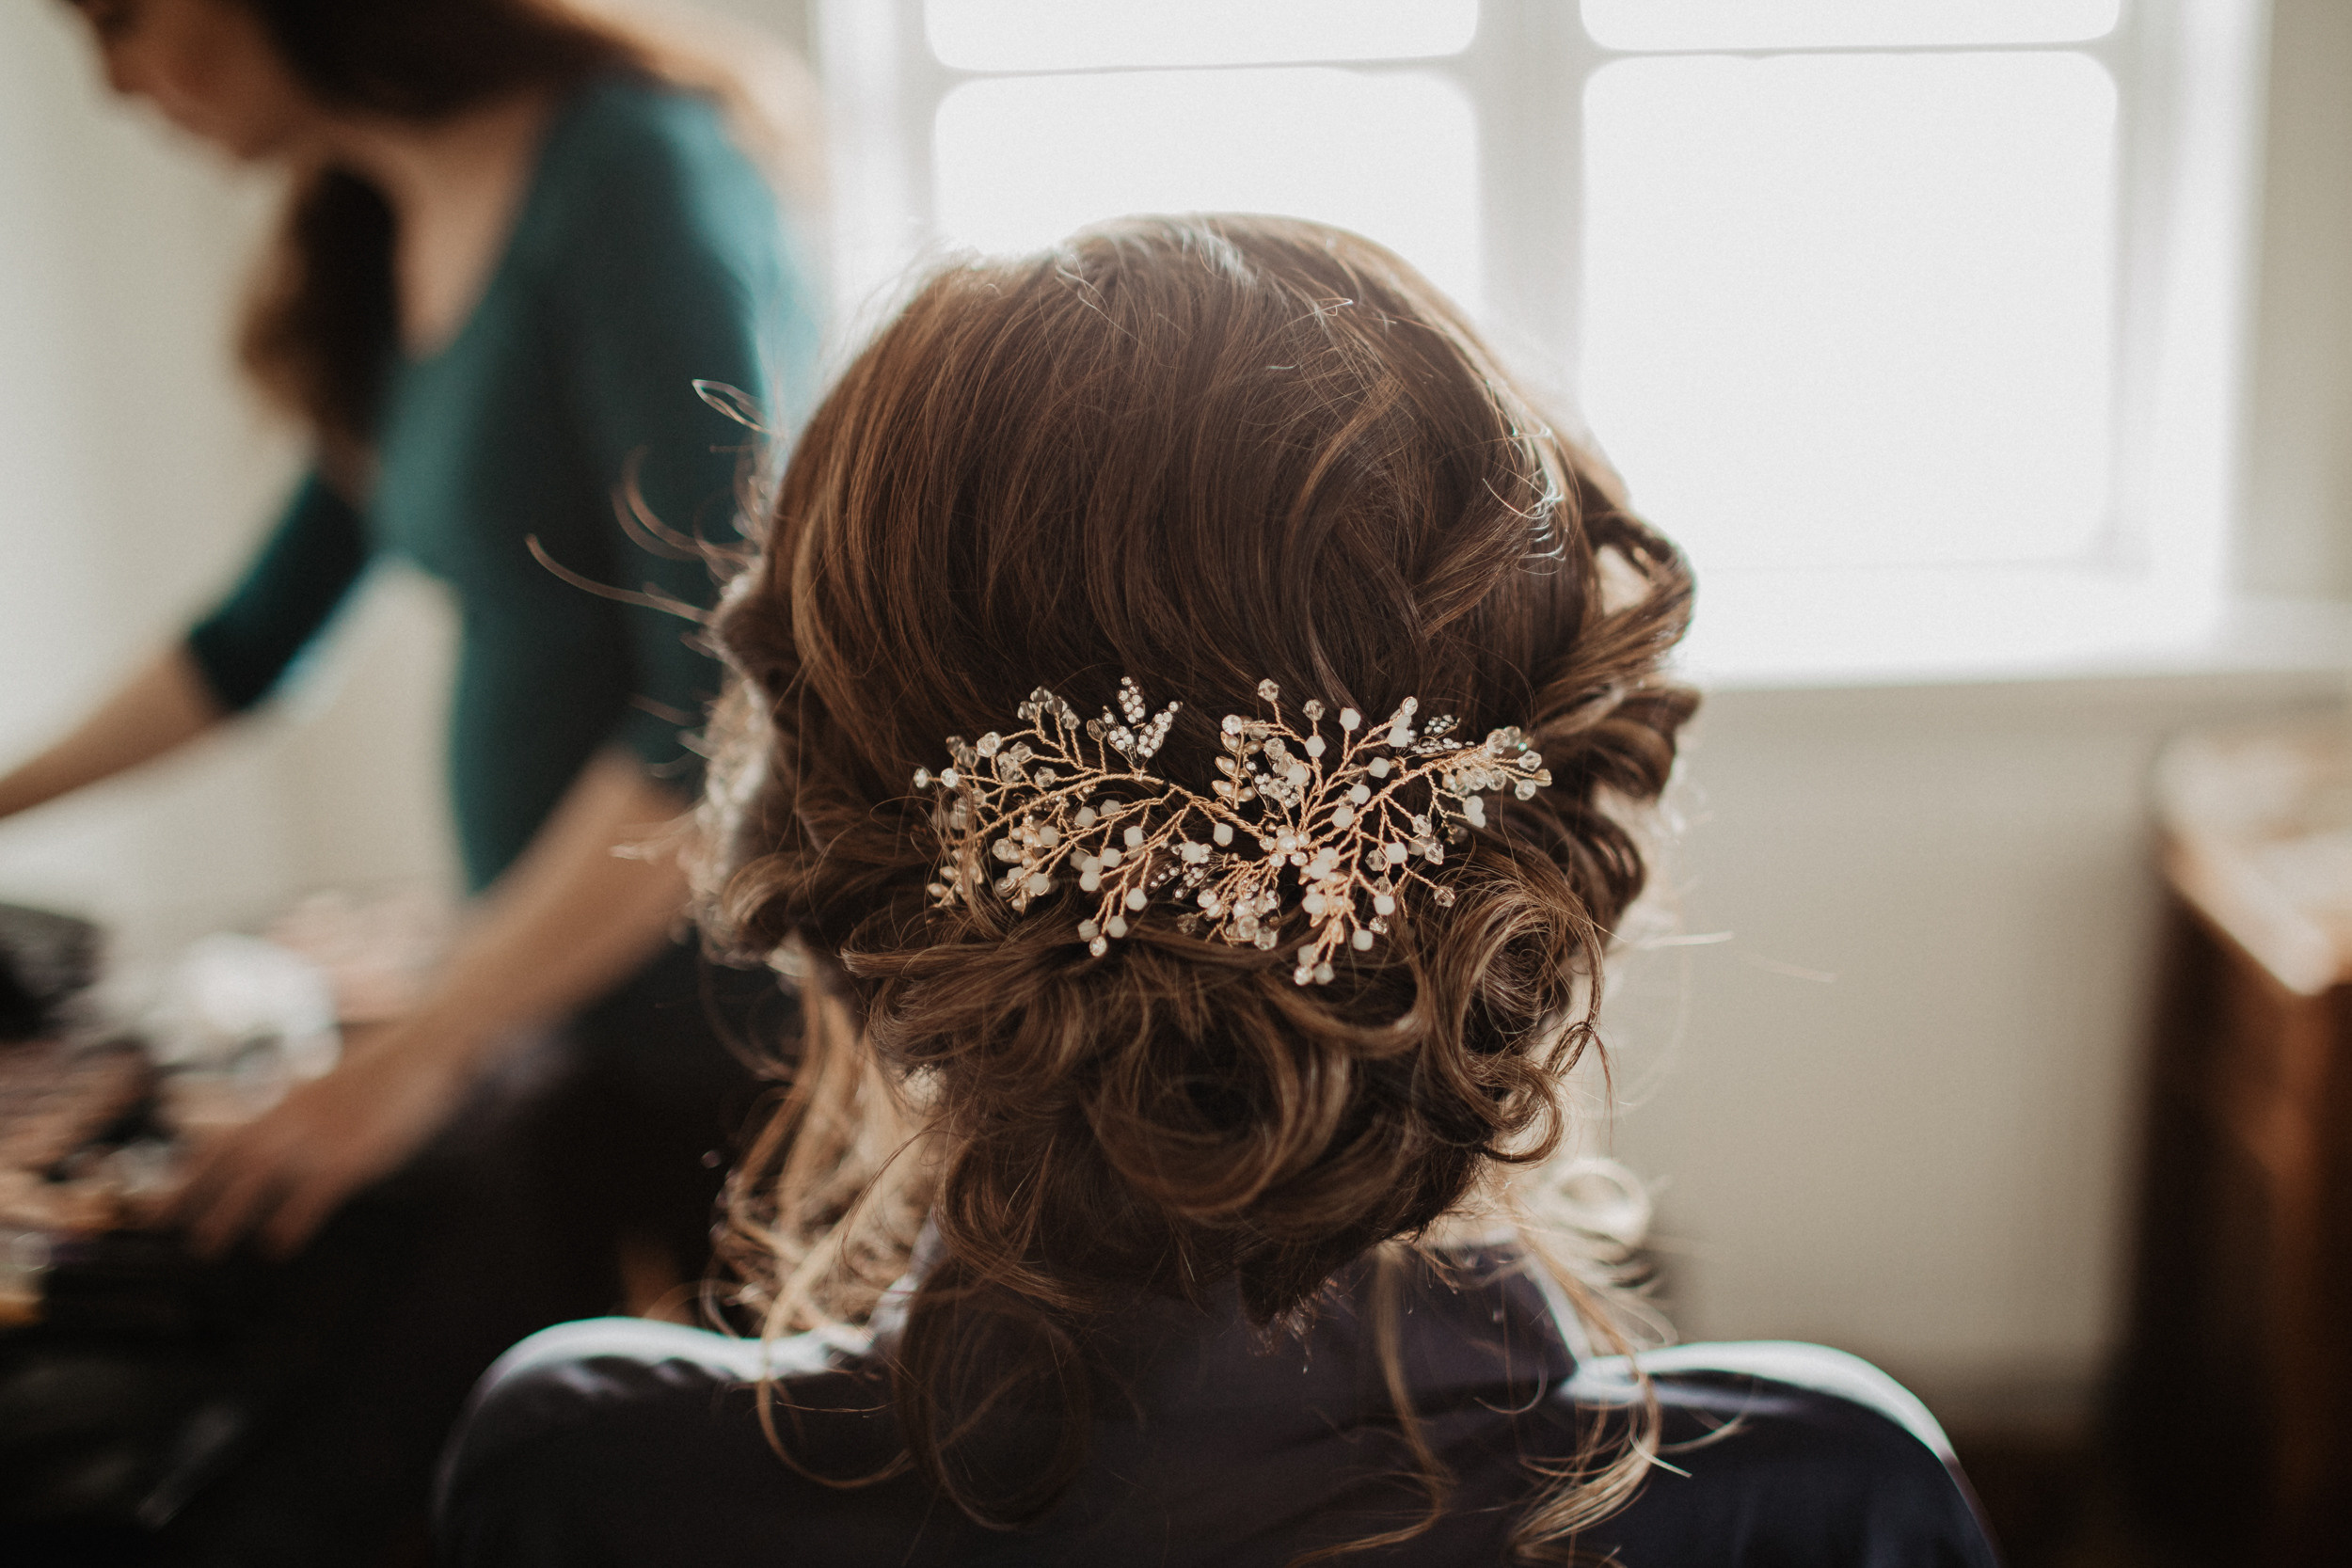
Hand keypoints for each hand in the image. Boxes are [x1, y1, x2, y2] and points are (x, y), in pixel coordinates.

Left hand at [170, 1022, 475, 1258]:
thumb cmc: (393, 1067)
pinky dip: (292, 1220)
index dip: (193, 1170)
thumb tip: (289, 1132)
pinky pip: (313, 1192)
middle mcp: (297, 1116)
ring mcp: (325, 1134)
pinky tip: (277, 1244)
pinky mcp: (356, 1153)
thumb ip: (309, 1110)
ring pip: (260, 1176)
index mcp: (291, 1101)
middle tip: (167, 1228)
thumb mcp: (338, 1085)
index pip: (228, 1138)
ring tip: (207, 1245)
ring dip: (229, 1211)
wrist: (431, 1048)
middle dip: (196, 1194)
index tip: (166, 1198)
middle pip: (232, 1159)